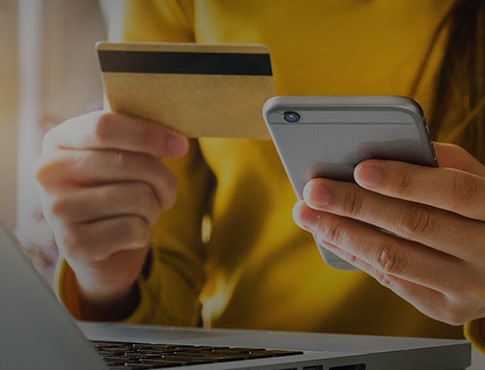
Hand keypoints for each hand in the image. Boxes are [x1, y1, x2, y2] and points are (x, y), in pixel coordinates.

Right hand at [33, 111, 187, 318]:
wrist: (103, 251)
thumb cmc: (118, 193)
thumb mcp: (125, 158)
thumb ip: (140, 140)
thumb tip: (174, 138)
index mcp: (59, 140)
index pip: (104, 126)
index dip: (148, 134)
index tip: (181, 145)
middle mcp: (48, 172)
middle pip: (126, 162)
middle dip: (162, 178)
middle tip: (168, 191)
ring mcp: (56, 209)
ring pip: (136, 197)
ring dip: (154, 208)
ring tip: (145, 213)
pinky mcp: (73, 244)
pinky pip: (133, 229)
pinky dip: (144, 233)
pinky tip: (131, 235)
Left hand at [293, 142, 484, 324]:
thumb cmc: (481, 211)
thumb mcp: (476, 181)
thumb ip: (438, 164)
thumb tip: (379, 152)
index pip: (452, 191)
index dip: (405, 181)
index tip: (360, 169)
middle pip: (414, 225)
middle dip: (356, 206)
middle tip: (314, 191)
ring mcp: (467, 286)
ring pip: (395, 258)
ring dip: (344, 234)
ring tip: (308, 215)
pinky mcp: (444, 307)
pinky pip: (391, 280)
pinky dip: (354, 255)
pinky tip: (329, 236)